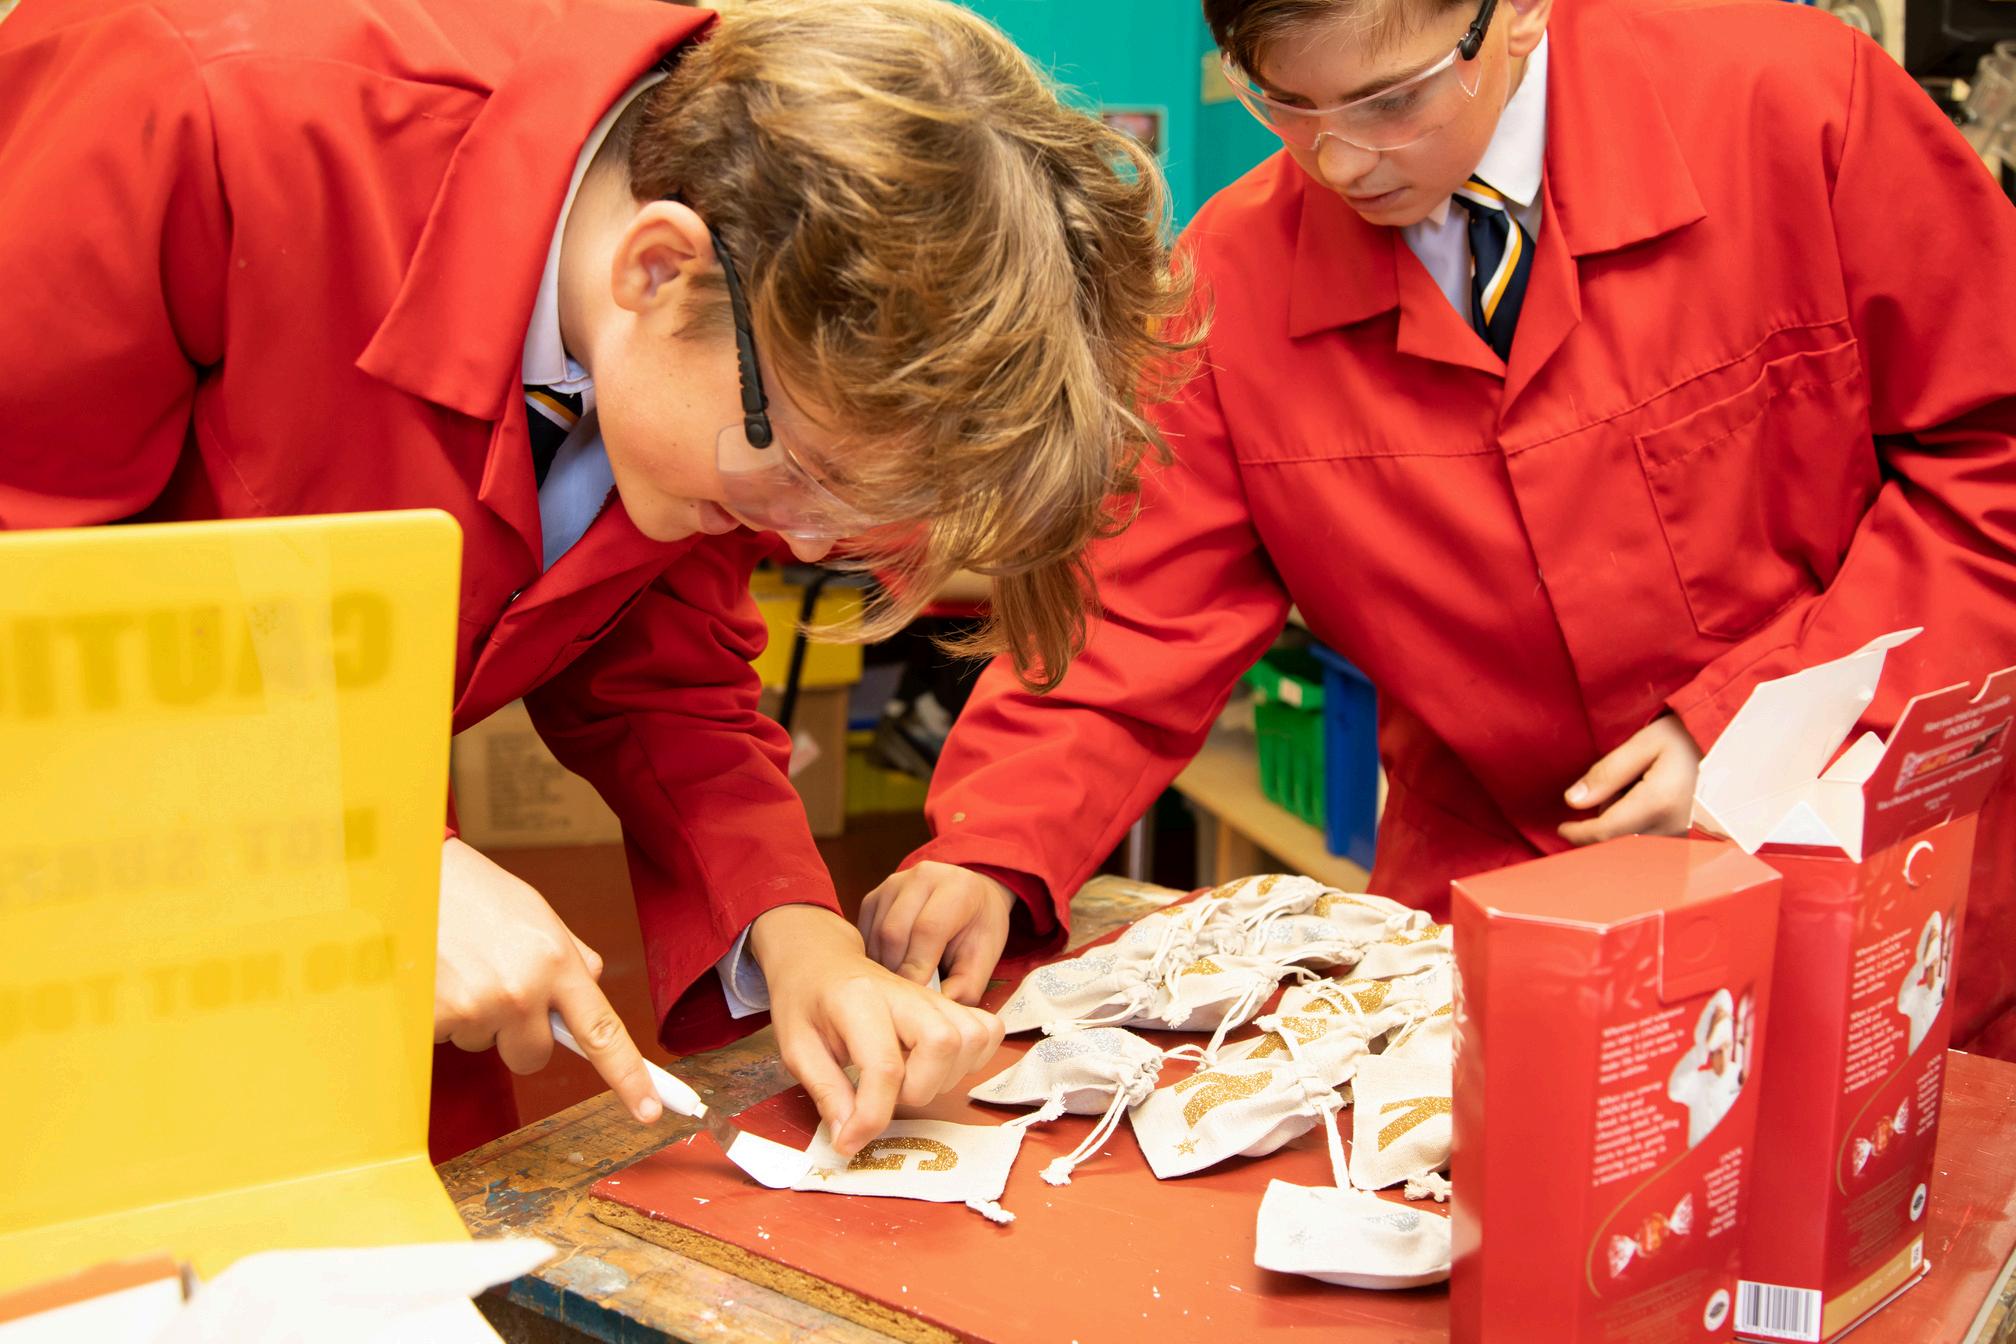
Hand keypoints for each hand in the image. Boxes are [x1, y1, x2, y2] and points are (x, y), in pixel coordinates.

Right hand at [435, 838, 661, 1124]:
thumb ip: (567, 954)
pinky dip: (439, 1015)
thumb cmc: (472, 890)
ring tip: (458, 966)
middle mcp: (523, 990)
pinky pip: (447, 1038)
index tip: (650, 1110)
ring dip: (472, 1016)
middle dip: (517, 1033)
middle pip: (534, 1056)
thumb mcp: (535, 913)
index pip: (603, 1032)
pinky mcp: (435, 1018)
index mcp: (556, 961)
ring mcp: (478, 1007)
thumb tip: (588, 984)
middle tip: (494, 984)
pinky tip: (434, 975)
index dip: (630, 1076)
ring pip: (484, 1045)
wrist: (407, 870)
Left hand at [754, 904, 1004, 1155]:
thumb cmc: (806, 1002)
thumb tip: (850, 1140)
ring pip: (972, 1038)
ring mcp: (932, 997)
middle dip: (920, 1090)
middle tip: (887, 1095)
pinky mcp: (948, 1005)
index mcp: (858, 1000)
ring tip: (910, 1080)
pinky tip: (935, 1067)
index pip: (884, 1065)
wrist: (821, 961)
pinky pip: (985, 1032)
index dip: (872, 1117)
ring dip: (946, 1076)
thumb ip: (827, 1093)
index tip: (850, 1141)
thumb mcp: (796, 1048)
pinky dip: (970, 1059)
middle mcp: (905, 993)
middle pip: (944, 1043)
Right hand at [859, 861, 1015, 1003]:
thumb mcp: (984, 958)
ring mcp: (894, 883)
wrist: (972, 897)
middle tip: (905, 1001)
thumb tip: (936, 1011)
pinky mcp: (874, 896)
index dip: (918, 968)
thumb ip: (964, 986)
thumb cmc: (978, 929)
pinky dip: (874, 958)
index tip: (915, 1000)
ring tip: (899, 988)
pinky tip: (889, 971)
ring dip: (883, 968)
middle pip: (894, 932)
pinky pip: (865, 934)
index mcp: (957, 887)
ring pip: (876, 935)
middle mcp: (922, 877)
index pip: (928, 929)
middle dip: (897, 972)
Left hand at [1559, 714, 1702, 845]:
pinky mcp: (1693, 838)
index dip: (1578, 833)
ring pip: (1636, 839)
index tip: (1563, 828)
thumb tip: (1573, 801)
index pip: (1604, 832)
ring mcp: (1686, 836)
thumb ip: (1607, 772)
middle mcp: (1673, 827)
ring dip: (1627, 818)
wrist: (1738, 744)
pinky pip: (1655, 838)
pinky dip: (1645, 822)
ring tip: (1646, 785)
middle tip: (1624, 781)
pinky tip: (1658, 798)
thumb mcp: (1645, 743)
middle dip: (1607, 815)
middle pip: (1618, 837)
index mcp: (1657, 802)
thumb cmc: (1690, 738)